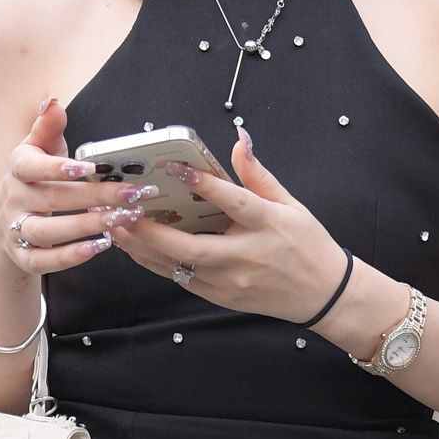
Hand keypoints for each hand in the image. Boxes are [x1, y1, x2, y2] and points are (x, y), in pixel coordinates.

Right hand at [0, 96, 151, 286]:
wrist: (1, 225)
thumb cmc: (32, 181)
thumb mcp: (37, 150)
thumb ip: (47, 128)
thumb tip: (52, 101)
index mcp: (18, 169)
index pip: (33, 167)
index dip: (59, 168)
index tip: (91, 168)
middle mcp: (14, 199)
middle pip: (54, 199)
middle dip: (95, 197)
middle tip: (133, 195)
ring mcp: (16, 230)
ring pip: (48, 232)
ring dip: (86, 226)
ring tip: (120, 220)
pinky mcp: (23, 257)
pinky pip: (45, 260)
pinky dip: (71, 256)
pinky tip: (101, 245)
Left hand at [102, 126, 344, 317]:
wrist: (323, 295)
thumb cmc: (306, 244)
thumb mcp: (291, 203)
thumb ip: (258, 175)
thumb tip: (238, 140)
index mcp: (267, 225)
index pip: (233, 202)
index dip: (204, 184)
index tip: (175, 166)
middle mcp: (246, 257)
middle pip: (192, 247)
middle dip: (152, 231)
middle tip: (121, 211)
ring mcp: (231, 282)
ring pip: (178, 268)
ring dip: (143, 249)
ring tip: (115, 228)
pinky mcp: (221, 297)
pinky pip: (182, 280)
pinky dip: (156, 263)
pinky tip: (135, 248)